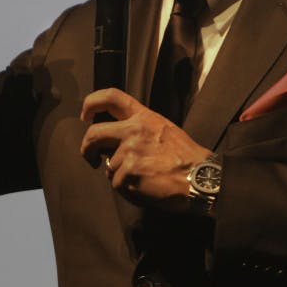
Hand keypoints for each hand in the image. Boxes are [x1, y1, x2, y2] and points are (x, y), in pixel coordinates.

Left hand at [80, 89, 210, 211]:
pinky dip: (127, 190)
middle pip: (94, 134)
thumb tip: (115, 141)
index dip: (91, 104)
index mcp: (144, 117)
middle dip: (87, 149)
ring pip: (108, 166)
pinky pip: (117, 184)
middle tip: (90, 158)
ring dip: (120, 175)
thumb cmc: (185, 157)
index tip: (86, 115)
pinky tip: (145, 187)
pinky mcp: (129, 173)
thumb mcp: (164, 129)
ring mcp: (130, 151)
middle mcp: (134, 130)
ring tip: (143, 178)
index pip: (111, 97)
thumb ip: (139, 129)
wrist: (201, 178)